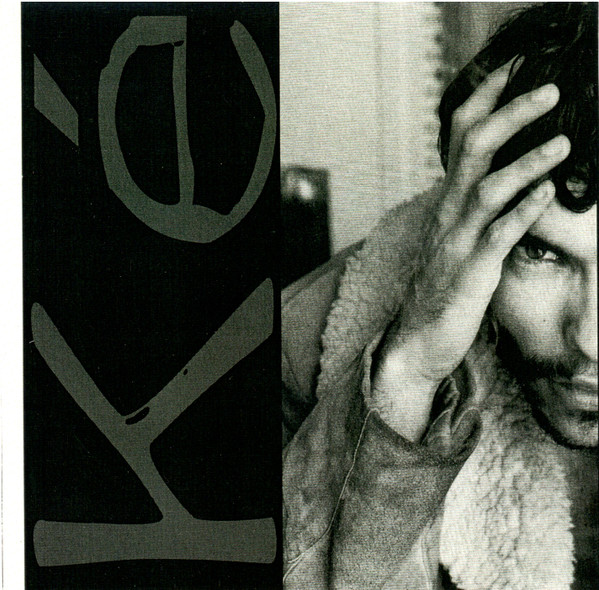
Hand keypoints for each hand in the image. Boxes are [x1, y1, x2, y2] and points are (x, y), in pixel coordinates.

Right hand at [372, 60, 569, 441]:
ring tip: (564, 141)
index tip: (516, 67)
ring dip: (526, 161)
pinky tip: (549, 194)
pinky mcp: (470, 271)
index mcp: (447, 202)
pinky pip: (497, 236)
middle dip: (510, 113)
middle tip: (549, 89)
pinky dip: (523, 211)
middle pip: (472, 149)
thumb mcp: (456, 239)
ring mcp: (457, 242)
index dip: (486, 98)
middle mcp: (448, 214)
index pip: (459, 137)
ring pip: (486, 188)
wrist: (418, 340)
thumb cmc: (442, 289)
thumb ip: (475, 207)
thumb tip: (508, 177)